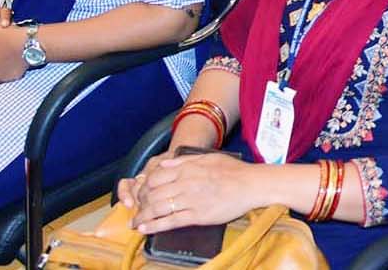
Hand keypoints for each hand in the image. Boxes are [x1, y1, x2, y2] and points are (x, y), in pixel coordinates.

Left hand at [124, 152, 271, 234]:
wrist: (252, 184)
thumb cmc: (233, 170)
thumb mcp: (208, 157)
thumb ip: (183, 161)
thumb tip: (162, 164)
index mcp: (187, 169)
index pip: (154, 177)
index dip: (143, 187)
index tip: (140, 194)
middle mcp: (186, 183)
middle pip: (152, 194)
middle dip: (140, 204)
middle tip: (135, 210)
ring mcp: (191, 200)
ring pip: (158, 208)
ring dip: (143, 217)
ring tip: (135, 223)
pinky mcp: (198, 215)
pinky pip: (171, 221)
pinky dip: (155, 226)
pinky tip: (144, 229)